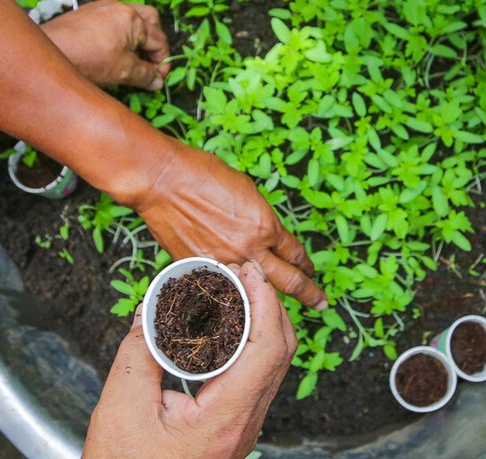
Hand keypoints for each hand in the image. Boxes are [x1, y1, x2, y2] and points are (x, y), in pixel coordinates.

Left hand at [40, 0, 170, 88]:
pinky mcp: (87, 13)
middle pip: (149, 20)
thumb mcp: (122, 71)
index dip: (162, 62)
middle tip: (150, 62)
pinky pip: (112, 20)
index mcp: (133, 18)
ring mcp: (102, 7)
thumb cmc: (87, 59)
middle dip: (154, 41)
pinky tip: (112, 52)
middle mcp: (119, 7)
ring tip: (131, 59)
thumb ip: (144, 75)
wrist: (49, 51)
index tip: (158, 79)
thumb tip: (157, 82)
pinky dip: (119, 34)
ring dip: (136, 37)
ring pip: (130, 18)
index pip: (158, 40)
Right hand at [85, 260, 296, 457]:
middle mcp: (243, 425)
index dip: (264, 304)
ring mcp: (241, 429)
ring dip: (258, 325)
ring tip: (233, 294)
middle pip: (278, 355)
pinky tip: (220, 330)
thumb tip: (153, 310)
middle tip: (242, 274)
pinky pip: (250, 380)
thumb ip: (139, 351)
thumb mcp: (121, 405)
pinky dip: (244, 347)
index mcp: (225, 420)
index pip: (267, 350)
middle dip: (266, 306)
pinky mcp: (231, 429)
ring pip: (268, 367)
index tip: (247, 273)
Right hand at [131, 144, 327, 308]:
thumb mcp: (247, 191)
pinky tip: (238, 301)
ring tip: (280, 311)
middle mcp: (250, 249)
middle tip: (322, 303)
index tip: (310, 271)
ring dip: (269, 300)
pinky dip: (233, 294)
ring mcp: (226, 263)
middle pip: (289, 281)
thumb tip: (266, 234)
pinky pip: (225, 288)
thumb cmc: (203, 175)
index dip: (305, 264)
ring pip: (257, 291)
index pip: (295, 253)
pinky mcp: (201, 270)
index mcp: (266, 226)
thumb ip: (261, 219)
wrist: (164, 182)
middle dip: (309, 293)